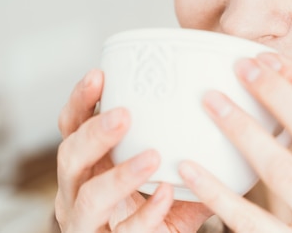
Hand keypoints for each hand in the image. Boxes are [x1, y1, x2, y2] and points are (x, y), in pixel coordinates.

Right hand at [55, 69, 211, 231]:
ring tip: (152, 156)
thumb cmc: (160, 206)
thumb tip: (221, 99)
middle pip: (70, 157)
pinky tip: (166, 194)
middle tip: (124, 115)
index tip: (99, 75)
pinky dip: (147, 212)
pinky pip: (126, 232)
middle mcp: (76, 191)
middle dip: (94, 134)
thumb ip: (181, 141)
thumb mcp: (164, 169)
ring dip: (120, 176)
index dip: (80, 100)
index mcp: (87, 163)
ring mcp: (87, 223)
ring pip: (90, 198)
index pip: (72, 126)